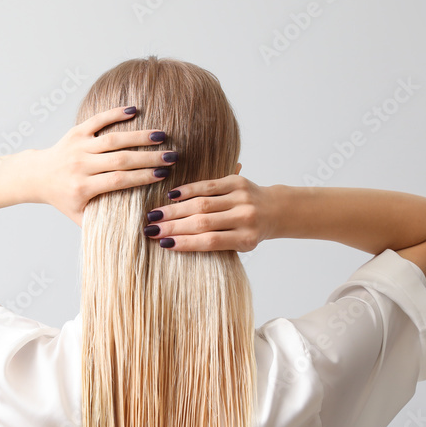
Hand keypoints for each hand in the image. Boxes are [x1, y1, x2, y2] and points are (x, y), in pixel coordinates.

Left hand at [30, 106, 177, 225]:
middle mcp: (80, 165)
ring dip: (139, 136)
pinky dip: (115, 114)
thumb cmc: (63, 198)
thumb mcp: (78, 216)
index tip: (163, 175)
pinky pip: (98, 120)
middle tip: (171, 157)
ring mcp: (78, 146)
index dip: (142, 177)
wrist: (37, 176)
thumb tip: (133, 231)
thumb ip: (101, 224)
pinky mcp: (76, 132)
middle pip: (120, 160)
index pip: (118, 181)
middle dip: (148, 157)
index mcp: (82, 188)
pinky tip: (135, 110)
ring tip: (161, 136)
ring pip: (112, 139)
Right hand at [143, 174, 277, 251]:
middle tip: (151, 230)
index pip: (210, 242)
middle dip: (173, 227)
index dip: (186, 243)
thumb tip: (174, 243)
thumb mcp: (239, 244)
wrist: (275, 209)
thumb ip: (215, 243)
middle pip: (203, 223)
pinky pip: (208, 185)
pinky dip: (188, 190)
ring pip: (202, 204)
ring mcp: (242, 198)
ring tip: (155, 215)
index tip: (163, 245)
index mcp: (246, 238)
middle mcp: (245, 217)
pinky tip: (172, 196)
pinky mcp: (238, 181)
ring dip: (175, 210)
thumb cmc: (250, 231)